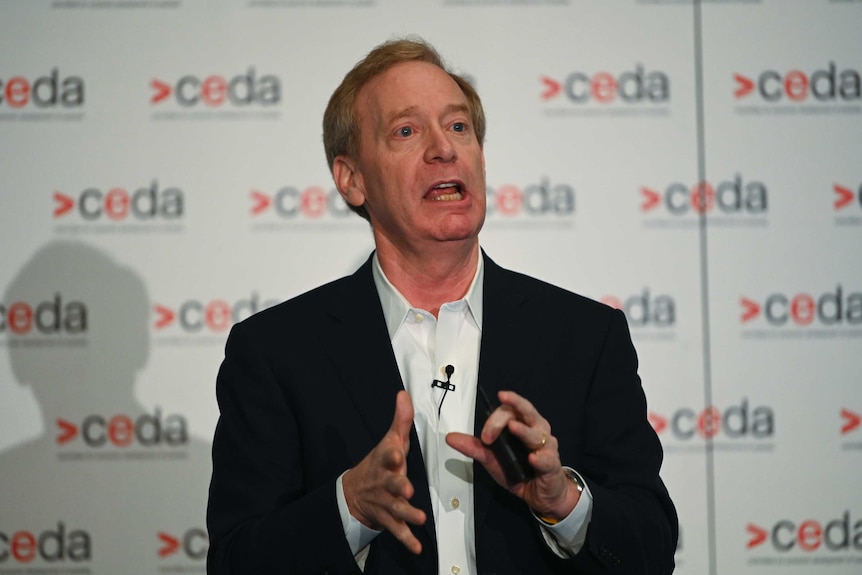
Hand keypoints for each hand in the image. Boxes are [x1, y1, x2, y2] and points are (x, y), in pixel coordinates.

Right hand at [342, 390, 426, 553]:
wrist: (354, 492)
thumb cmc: (379, 463)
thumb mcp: (390, 440)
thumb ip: (400, 420)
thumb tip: (404, 394)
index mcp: (386, 461)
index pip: (388, 456)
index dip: (393, 455)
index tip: (398, 453)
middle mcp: (384, 482)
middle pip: (391, 483)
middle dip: (398, 486)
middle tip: (407, 489)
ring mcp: (385, 501)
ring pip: (396, 508)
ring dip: (407, 513)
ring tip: (420, 518)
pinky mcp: (388, 518)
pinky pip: (397, 529)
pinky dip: (407, 539)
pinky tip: (417, 547)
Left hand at [446, 390, 579, 521]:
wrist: (541, 495)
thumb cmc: (521, 472)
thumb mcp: (493, 460)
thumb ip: (475, 447)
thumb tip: (451, 438)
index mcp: (524, 424)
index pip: (510, 410)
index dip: (495, 418)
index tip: (484, 436)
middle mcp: (537, 431)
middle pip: (526, 413)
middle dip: (510, 410)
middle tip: (499, 406)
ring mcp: (547, 447)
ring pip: (536, 434)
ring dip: (524, 431)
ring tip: (513, 427)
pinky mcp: (552, 466)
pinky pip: (547, 460)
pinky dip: (540, 458)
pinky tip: (532, 458)